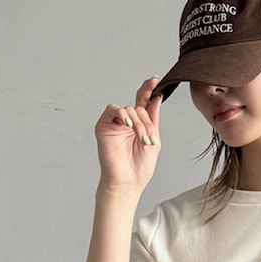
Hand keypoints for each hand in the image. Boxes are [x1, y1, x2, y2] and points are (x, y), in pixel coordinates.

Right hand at [96, 76, 162, 190]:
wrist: (127, 182)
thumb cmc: (140, 167)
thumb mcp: (153, 139)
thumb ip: (154, 118)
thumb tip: (157, 97)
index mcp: (139, 125)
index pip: (143, 102)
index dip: (148, 90)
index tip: (154, 80)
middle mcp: (126, 122)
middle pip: (138, 107)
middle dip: (146, 121)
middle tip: (148, 137)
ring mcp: (114, 123)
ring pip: (128, 109)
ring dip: (137, 122)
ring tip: (140, 137)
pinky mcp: (104, 126)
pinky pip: (113, 109)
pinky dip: (122, 114)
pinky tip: (128, 124)